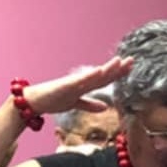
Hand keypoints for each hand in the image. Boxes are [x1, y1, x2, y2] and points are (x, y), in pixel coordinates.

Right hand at [19, 59, 133, 117]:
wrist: (34, 102)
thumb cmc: (52, 100)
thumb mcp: (75, 104)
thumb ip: (89, 105)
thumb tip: (105, 107)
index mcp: (84, 86)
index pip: (105, 79)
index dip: (118, 73)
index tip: (130, 67)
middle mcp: (81, 82)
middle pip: (102, 74)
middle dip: (117, 68)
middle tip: (132, 60)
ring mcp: (73, 83)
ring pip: (93, 76)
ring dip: (106, 69)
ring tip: (119, 62)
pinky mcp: (65, 86)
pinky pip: (79, 81)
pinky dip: (90, 76)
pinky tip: (99, 71)